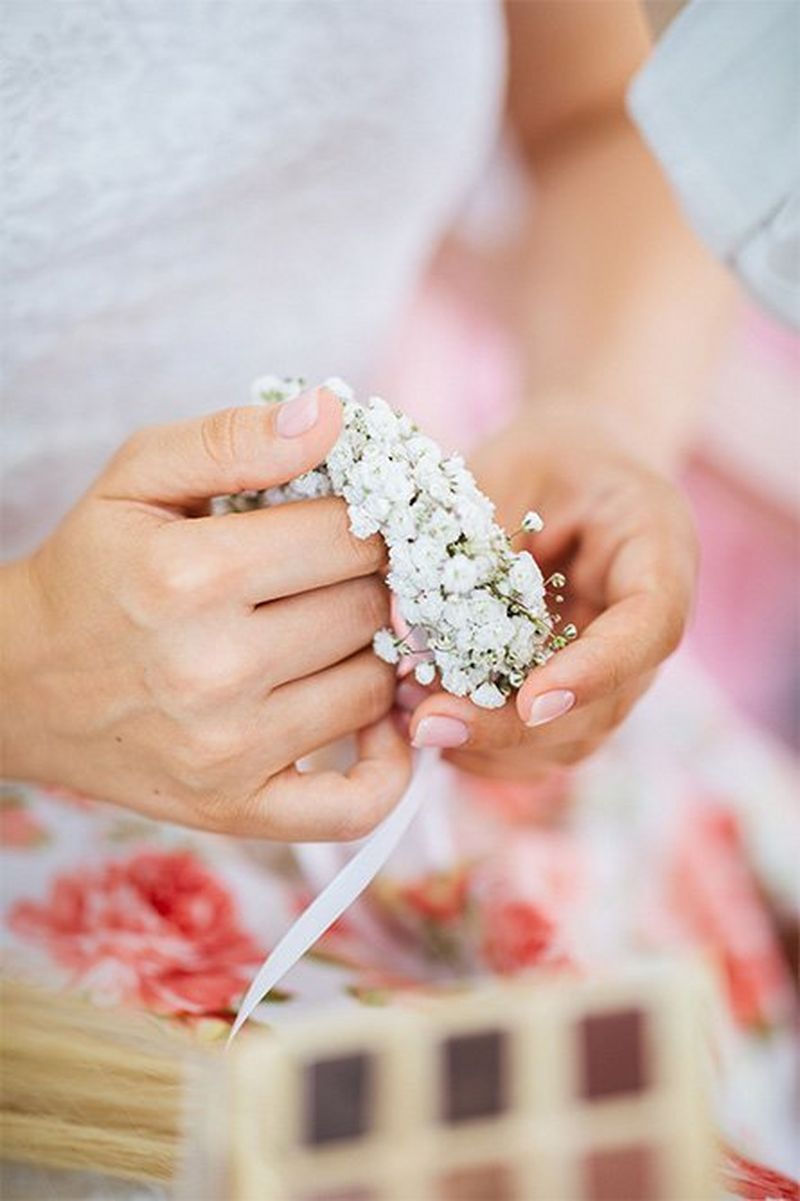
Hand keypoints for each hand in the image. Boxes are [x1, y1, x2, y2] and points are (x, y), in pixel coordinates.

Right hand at [1, 387, 410, 838]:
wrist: (23, 684)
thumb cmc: (93, 569)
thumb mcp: (138, 476)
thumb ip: (234, 438)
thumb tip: (333, 415)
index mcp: (192, 575)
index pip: (352, 536)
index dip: (369, 520)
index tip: (355, 521)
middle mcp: (214, 670)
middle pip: (369, 610)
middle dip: (371, 583)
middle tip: (345, 575)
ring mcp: (230, 752)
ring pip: (377, 689)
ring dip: (374, 656)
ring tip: (337, 632)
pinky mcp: (239, 810)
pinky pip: (362, 803)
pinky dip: (391, 762)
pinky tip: (374, 719)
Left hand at [401, 402, 696, 778]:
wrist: (574, 470)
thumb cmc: (545, 459)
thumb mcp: (513, 468)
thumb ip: (478, 541)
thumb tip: (404, 617)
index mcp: (659, 554)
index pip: (649, 628)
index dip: (594, 672)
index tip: (530, 699)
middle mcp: (646, 629)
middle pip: (603, 708)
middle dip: (512, 727)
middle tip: (428, 721)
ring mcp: (614, 673)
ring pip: (568, 742)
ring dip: (491, 747)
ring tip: (413, 719)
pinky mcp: (574, 696)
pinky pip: (537, 746)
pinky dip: (482, 748)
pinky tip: (425, 722)